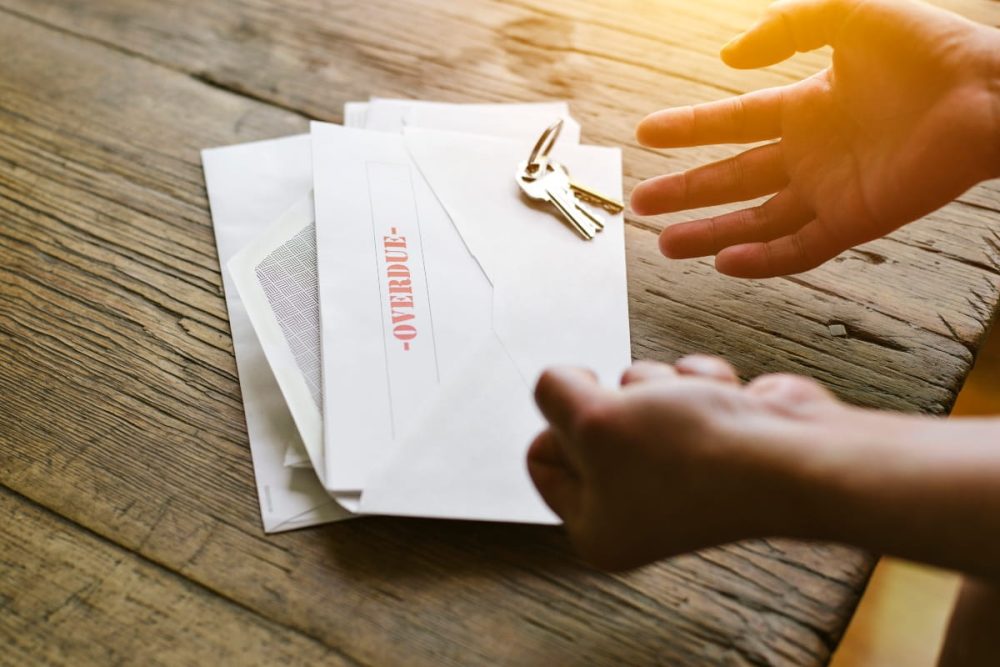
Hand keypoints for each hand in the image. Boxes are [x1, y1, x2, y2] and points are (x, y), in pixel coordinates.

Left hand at [528, 356, 873, 569]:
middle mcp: (635, 507)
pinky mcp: (714, 436)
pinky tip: (724, 398)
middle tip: (645, 417)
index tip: (588, 413)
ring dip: (661, 384)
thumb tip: (559, 382)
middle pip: (590, 419)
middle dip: (617, 399)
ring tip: (689, 406)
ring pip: (636, 391)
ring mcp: (677, 472)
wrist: (793, 457)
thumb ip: (554, 393)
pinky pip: (680, 384)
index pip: (541, 456)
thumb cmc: (692, 454)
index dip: (557, 421)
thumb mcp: (591, 419)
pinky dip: (701, 381)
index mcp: (596, 527)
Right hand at [630, 0, 999, 277]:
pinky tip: (726, 264)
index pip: (732, 124)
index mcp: (806, 107)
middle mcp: (811, 153)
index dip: (687, 129)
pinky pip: (801, 248)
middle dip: (685, 192)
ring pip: (757, 221)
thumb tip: (727, 62)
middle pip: (733, 179)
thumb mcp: (848, 13)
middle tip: (639, 205)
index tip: (643, 134)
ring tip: (664, 245)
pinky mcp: (857, 221)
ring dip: (710, 234)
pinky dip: (764, 260)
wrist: (992, 93)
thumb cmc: (930, 48)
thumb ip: (785, 26)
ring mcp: (831, 190)